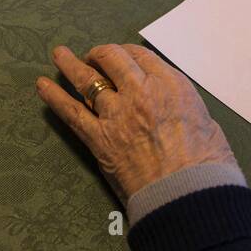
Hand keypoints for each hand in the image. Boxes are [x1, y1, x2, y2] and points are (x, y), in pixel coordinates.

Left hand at [37, 43, 237, 203]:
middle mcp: (141, 92)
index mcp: (171, 85)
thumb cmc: (208, 166)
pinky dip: (54, 97)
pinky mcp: (99, 139)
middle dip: (101, 55)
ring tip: (59, 54)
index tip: (122, 57)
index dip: (128, 53)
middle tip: (94, 57)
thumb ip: (184, 109)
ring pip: (88, 80)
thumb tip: (173, 108)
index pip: (142, 56)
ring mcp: (117, 115)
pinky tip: (42, 85)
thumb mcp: (207, 124)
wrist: (189, 196)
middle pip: (113, 59)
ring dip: (71, 65)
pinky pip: (71, 113)